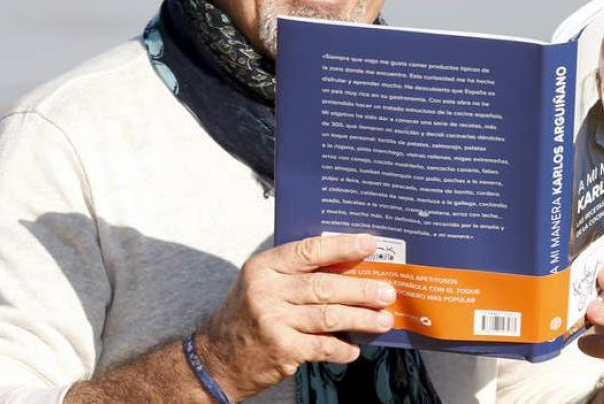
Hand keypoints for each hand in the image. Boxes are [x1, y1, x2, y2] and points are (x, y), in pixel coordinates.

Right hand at [196, 234, 396, 400]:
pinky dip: (343, 348)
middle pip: (325, 286)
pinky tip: (355, 348)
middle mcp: (267, 292)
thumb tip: (347, 266)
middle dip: (361, 289)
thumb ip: (295, 273)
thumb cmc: (246, 315)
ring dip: (362, 319)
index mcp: (264, 267)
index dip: (342, 246)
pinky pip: (323, 347)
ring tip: (383, 320)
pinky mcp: (282, 350)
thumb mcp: (261, 283)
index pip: (309, 251)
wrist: (217, 358)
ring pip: (329, 317)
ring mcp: (274, 322)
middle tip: (386, 291)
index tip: (369, 244)